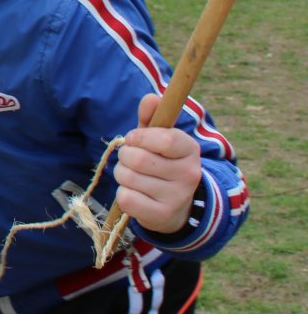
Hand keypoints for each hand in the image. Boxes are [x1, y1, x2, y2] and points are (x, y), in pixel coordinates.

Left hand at [114, 93, 203, 233]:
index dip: (140, 137)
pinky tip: (136, 193)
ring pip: (128, 177)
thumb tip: (150, 98)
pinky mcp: (162, 216)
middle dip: (125, 156)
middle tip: (132, 159)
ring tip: (134, 176)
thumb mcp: (158, 138)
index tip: (134, 138)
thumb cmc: (162, 162)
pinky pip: (126, 198)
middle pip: (137, 158)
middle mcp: (189, 174)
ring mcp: (177, 197)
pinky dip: (123, 194)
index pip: (164, 139)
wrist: (177, 205)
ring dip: (122, 174)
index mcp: (190, 149)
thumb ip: (152, 117)